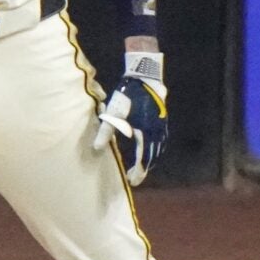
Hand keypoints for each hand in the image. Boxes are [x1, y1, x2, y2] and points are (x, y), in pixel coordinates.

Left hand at [91, 48, 166, 184]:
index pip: (143, 159)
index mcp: (145, 133)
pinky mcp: (162, 119)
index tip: (132, 181)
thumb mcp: (114, 113)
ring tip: (144, 166)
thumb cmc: (128, 95)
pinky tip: (151, 148)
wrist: (145, 77)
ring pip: (158, 148)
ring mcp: (161, 126)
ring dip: (151, 159)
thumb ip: (106, 131)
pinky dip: (156, 148)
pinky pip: (161, 140)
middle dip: (145, 168)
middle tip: (136, 177)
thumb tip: (97, 148)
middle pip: (153, 156)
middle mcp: (156, 132)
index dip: (138, 172)